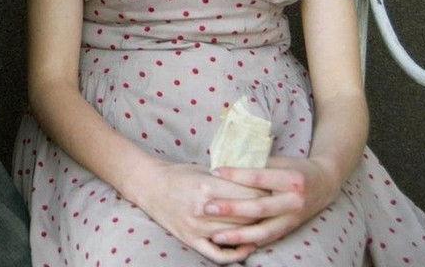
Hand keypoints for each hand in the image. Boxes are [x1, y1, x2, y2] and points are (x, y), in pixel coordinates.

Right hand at [123, 158, 267, 263]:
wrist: (148, 184)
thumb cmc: (177, 174)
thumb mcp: (204, 169)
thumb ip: (228, 179)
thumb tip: (258, 184)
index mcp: (208, 186)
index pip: (249, 195)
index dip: (266, 194)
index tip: (276, 192)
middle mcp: (203, 209)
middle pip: (246, 217)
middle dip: (264, 213)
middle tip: (276, 209)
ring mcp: (196, 227)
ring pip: (236, 234)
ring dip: (253, 231)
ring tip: (266, 225)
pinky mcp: (190, 239)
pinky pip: (218, 254)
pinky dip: (235, 254)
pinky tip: (247, 247)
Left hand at [205, 156, 339, 248]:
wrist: (325, 184)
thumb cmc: (295, 168)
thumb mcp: (280, 161)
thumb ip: (256, 164)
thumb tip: (226, 166)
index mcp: (291, 179)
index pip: (259, 177)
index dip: (236, 174)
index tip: (214, 172)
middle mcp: (294, 201)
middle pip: (259, 208)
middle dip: (232, 209)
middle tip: (208, 207)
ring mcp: (293, 218)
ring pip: (264, 231)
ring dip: (238, 235)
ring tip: (216, 236)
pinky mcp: (291, 229)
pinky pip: (268, 239)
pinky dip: (250, 243)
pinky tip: (232, 245)